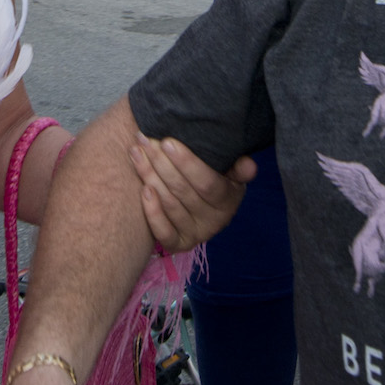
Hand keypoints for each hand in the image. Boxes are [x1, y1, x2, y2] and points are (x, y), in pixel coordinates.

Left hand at [130, 134, 253, 252]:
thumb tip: (248, 164)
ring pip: (169, 204)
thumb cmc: (214, 181)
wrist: (201, 209)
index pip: (207, 183)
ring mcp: (196, 234)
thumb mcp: (231, 174)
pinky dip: (152, 211)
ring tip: (136, 152)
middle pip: (183, 191)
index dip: (187, 163)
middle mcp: (214, 221)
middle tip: (145, 139)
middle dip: (161, 162)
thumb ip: (238, 168)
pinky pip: (163, 232)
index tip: (167, 142)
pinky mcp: (178, 244)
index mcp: (228, 201)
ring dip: (149, 176)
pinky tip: (142, 188)